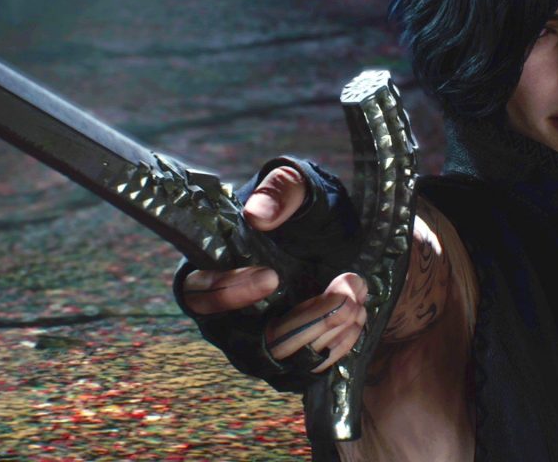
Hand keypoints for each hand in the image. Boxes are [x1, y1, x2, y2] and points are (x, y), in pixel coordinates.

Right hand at [180, 165, 366, 372]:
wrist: (351, 238)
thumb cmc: (312, 209)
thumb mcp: (304, 188)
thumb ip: (282, 191)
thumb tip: (257, 213)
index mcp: (217, 270)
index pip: (199, 294)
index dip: (230, 291)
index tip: (272, 277)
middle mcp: (233, 314)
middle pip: (246, 341)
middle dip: (297, 322)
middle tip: (340, 294)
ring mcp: (262, 341)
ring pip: (280, 360)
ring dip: (323, 332)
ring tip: (355, 301)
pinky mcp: (293, 357)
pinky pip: (305, 370)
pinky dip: (336, 346)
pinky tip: (358, 318)